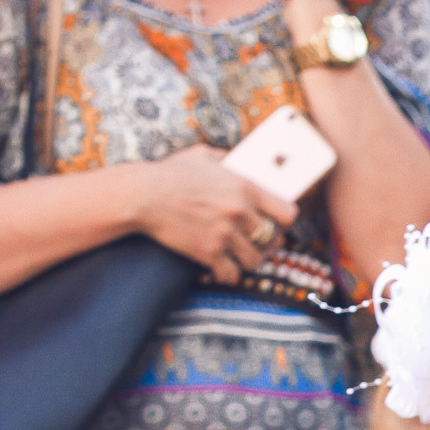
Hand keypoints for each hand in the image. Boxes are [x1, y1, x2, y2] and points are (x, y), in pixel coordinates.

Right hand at [133, 144, 299, 284]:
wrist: (142, 195)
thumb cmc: (170, 173)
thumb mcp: (203, 156)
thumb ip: (227, 159)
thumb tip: (240, 161)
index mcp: (245, 187)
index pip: (287, 213)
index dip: (283, 220)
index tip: (276, 222)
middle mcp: (240, 212)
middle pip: (273, 240)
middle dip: (267, 242)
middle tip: (257, 242)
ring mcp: (225, 234)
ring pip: (255, 261)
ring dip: (249, 260)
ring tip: (240, 256)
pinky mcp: (208, 253)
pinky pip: (231, 274)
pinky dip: (228, 274)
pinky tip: (222, 269)